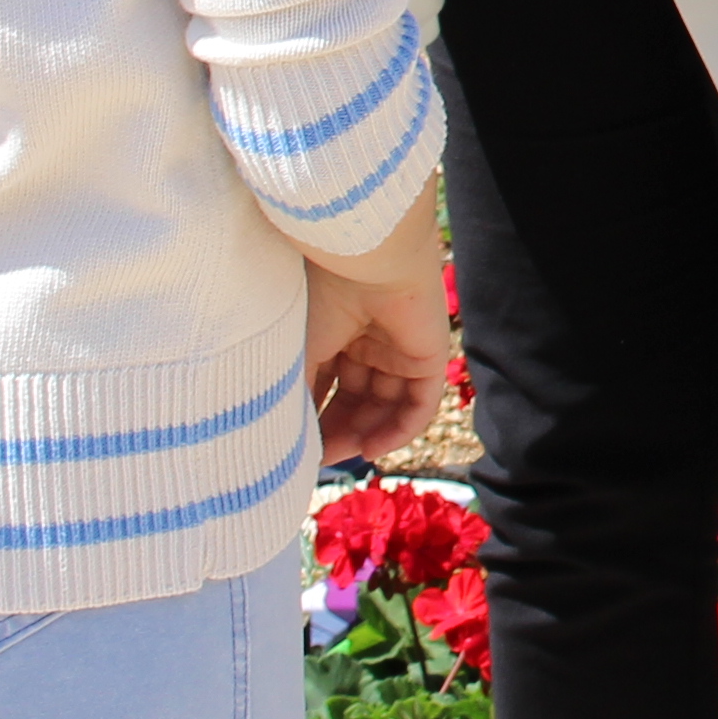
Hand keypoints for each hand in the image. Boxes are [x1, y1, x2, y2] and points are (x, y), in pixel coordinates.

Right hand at [305, 256, 455, 462]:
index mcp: (335, 329)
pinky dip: (399, 430)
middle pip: (357, 398)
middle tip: (316, 459)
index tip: (293, 449)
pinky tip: (371, 449)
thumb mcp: (297, 353)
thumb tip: (287, 440)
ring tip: (342, 456)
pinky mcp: (431, 354)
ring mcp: (401, 347)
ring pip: (387, 404)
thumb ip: (296, 394)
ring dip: (365, 434)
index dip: (312, 417)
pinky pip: (420, 403)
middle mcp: (369, 338)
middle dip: (338, 430)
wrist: (362, 259)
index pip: (326, 384)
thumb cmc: (319, 294)